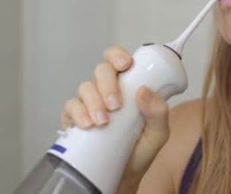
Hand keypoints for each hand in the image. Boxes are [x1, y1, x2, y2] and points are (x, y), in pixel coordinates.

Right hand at [60, 46, 170, 187]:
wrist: (124, 175)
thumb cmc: (141, 149)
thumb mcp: (159, 133)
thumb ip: (159, 112)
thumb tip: (144, 91)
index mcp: (129, 85)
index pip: (120, 60)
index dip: (118, 55)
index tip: (125, 65)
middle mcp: (108, 90)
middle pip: (102, 70)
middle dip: (108, 84)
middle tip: (116, 105)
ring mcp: (91, 103)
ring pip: (86, 87)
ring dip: (94, 101)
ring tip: (104, 121)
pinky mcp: (75, 119)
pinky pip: (71, 106)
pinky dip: (78, 113)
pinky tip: (88, 124)